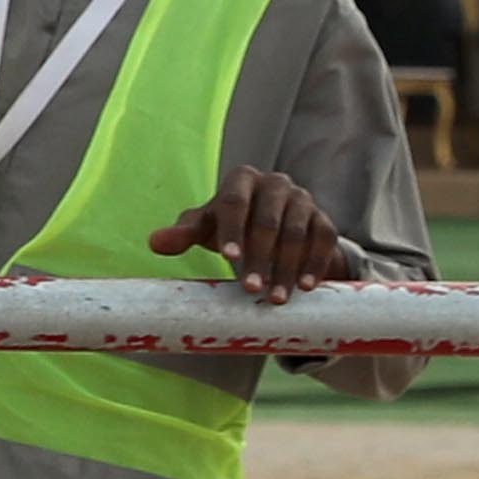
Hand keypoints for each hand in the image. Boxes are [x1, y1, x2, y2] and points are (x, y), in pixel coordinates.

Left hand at [145, 167, 351, 302]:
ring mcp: (303, 199)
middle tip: (250, 289)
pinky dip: (315, 264)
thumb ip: (182, 233)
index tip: (229, 259)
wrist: (269, 224)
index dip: (232, 231)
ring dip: (287, 268)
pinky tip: (305, 287)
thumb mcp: (204, 226)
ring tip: (276, 298)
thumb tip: (154, 243)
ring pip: (296, 234)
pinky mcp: (323, 219)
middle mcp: (275, 184)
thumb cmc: (227, 224)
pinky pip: (324, 240)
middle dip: (259, 258)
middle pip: (267, 222)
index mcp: (241, 180)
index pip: (234, 203)